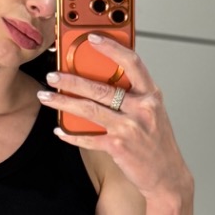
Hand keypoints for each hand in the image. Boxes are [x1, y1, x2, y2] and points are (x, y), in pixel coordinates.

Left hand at [37, 38, 193, 201]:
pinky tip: (60, 130)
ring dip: (63, 102)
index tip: (92, 38)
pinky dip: (72, 135)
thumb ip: (135, 95)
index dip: (111, 47)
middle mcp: (142, 108)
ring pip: (89, 109)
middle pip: (100, 87)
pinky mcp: (118, 146)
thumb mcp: (153, 112)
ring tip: (46, 96)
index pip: (131, 62)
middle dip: (71, 80)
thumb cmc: (157, 144)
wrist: (167, 176)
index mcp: (151, 95)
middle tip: (53, 75)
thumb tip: (105, 78)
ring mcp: (130, 128)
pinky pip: (88, 138)